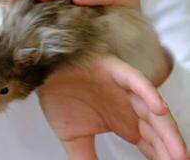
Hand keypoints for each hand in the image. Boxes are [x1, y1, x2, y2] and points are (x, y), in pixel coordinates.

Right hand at [38, 55, 188, 159]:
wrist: (45, 76)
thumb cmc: (60, 98)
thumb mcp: (75, 138)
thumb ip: (87, 158)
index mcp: (123, 122)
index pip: (150, 145)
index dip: (161, 158)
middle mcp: (129, 107)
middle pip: (157, 131)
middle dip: (170, 150)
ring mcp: (125, 89)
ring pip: (152, 110)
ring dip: (166, 130)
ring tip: (177, 152)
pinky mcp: (117, 71)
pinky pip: (137, 82)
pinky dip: (148, 94)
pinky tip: (158, 111)